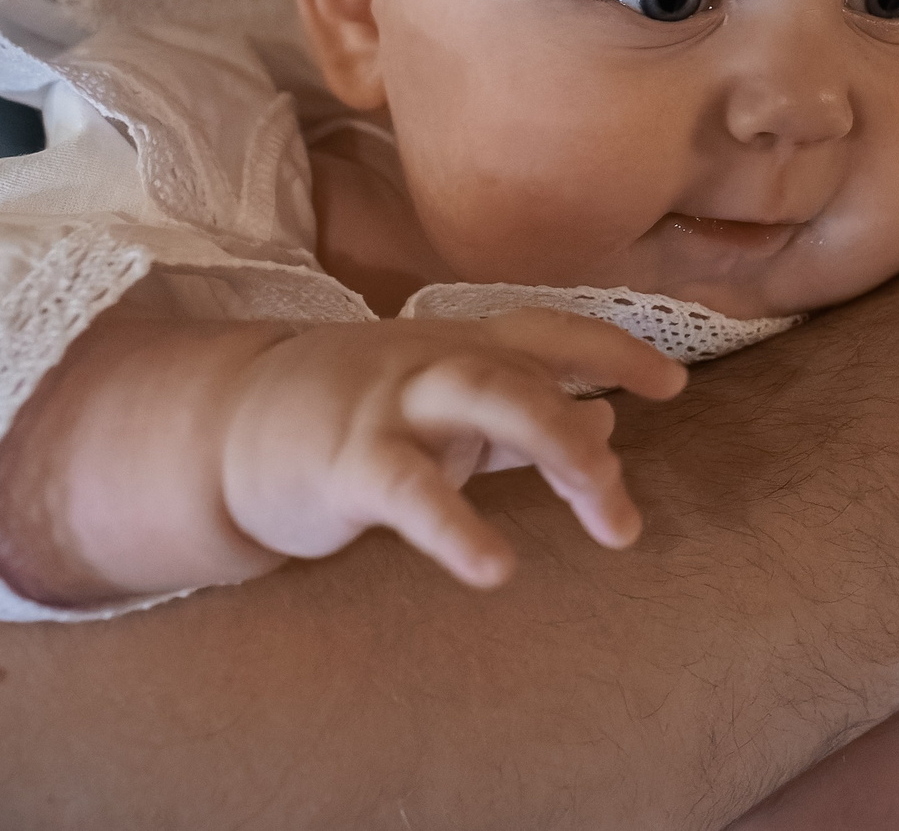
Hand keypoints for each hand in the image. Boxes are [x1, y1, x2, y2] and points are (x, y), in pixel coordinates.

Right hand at [220, 311, 687, 588]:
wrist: (224, 428)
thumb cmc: (351, 419)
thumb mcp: (444, 412)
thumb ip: (522, 421)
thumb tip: (608, 426)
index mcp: (460, 347)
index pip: (551, 332)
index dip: (615, 351)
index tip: (674, 386)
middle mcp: (434, 362)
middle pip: (527, 372)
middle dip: (585, 436)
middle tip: (622, 516)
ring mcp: (391, 404)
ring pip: (487, 398)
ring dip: (557, 446)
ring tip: (607, 517)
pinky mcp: (347, 460)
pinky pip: (411, 489)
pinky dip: (457, 527)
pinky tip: (495, 567)